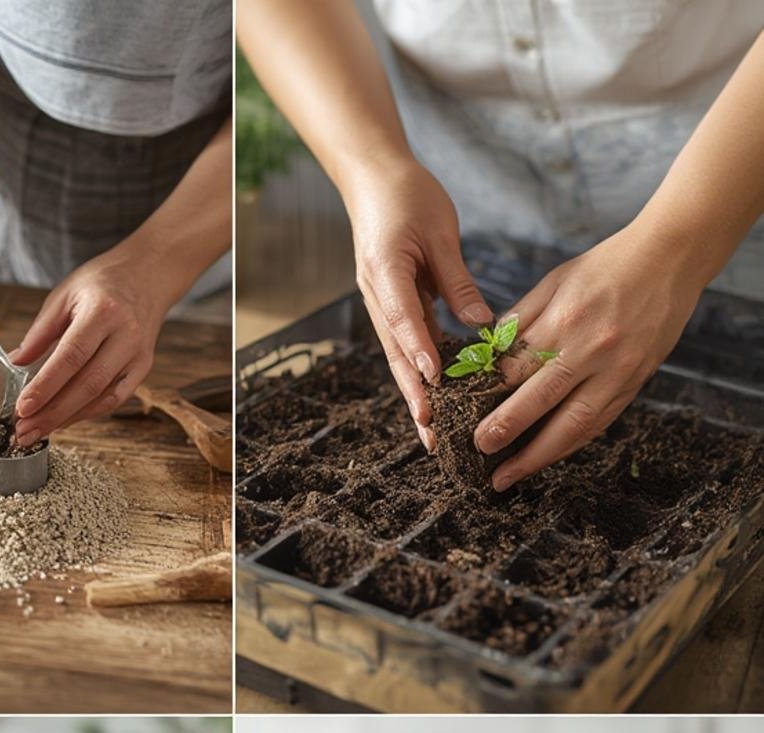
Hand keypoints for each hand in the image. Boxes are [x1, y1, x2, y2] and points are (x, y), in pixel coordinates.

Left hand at [11, 241, 168, 441]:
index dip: (46, 386)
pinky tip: (65, 420)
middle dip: (53, 412)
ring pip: (101, 398)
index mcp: (102, 311)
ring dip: (68, 418)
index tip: (23, 407)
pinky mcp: (143, 368)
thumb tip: (15, 363)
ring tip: (39, 430)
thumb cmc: (103, 283)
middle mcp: (125, 335)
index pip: (71, 356)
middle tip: (25, 430)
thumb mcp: (64, 295)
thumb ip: (40, 332)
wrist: (147, 276)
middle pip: (87, 384)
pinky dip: (87, 412)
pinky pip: (114, 399)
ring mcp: (138, 355)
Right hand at [344, 159, 492, 449]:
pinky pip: (406, 343)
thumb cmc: (407, 195)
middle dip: (414, 394)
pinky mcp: (390, 305)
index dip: (419, 350)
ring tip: (431, 428)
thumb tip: (482, 324)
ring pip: (398, 355)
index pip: (403, 318)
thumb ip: (458, 281)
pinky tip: (435, 396)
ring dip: (414, 392)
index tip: (435, 379)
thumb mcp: (440, 232)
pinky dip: (418, 370)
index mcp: (385, 270)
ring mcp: (379, 303)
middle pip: (396, 352)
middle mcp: (375, 295)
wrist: (373, 178)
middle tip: (431, 431)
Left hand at [478, 226, 705, 490]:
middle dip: (507, 431)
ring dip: (538, 457)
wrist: (670, 259)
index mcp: (565, 320)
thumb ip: (521, 320)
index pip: (518, 367)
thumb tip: (486, 355)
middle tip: (479, 452)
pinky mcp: (633, 384)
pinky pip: (598, 424)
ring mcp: (617, 371)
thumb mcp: (555, 281)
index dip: (488, 393)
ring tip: (508, 477)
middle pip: (542, 402)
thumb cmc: (606, 266)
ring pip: (573, 425)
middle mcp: (591, 350)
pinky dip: (569, 445)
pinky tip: (546, 459)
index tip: (464, 413)